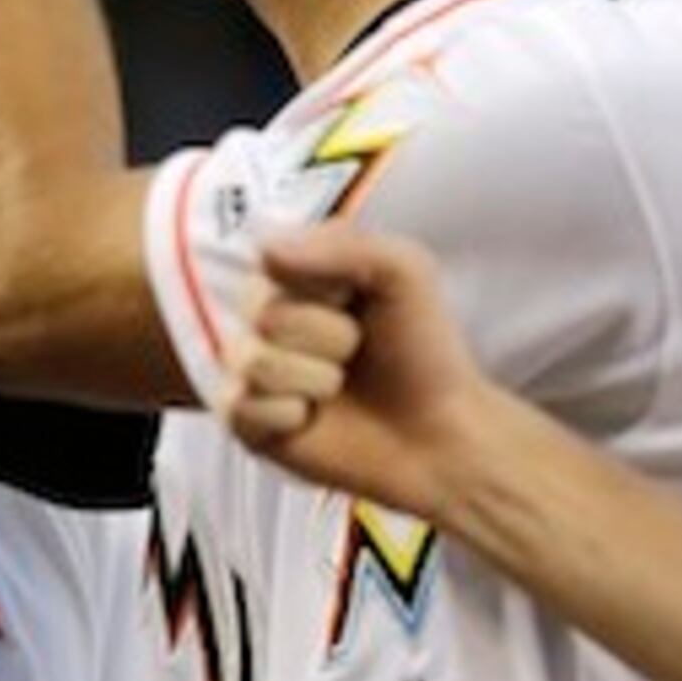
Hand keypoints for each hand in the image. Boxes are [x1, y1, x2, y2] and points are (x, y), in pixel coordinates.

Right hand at [222, 223, 482, 518]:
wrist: (439, 434)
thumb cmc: (424, 355)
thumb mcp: (405, 273)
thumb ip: (343, 245)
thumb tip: (266, 250)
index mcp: (297, 277)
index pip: (268, 260)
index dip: (321, 285)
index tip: (354, 299)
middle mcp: (268, 321)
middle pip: (264, 315)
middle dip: (327, 335)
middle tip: (355, 350)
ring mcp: (253, 371)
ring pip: (256, 361)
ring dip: (315, 378)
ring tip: (339, 387)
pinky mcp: (246, 421)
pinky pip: (242, 407)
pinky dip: (290, 416)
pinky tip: (313, 419)